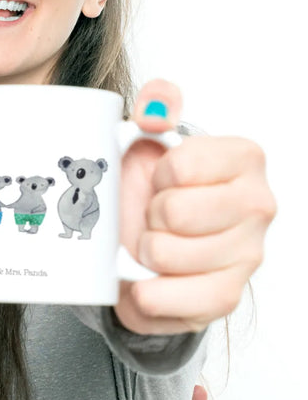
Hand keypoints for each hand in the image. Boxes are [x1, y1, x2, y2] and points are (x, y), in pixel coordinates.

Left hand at [115, 79, 274, 334]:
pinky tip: (149, 279)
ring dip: (144, 251)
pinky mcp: (226, 297)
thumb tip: (158, 101)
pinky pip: (172, 298)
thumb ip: (156, 107)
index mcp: (244, 159)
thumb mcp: (147, 138)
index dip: (157, 175)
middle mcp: (258, 206)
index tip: (162, 179)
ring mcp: (247, 255)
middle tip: (155, 216)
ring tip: (153, 243)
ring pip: (166, 254)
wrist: (143, 243)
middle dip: (149, 215)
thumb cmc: (152, 189)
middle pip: (175, 212)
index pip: (182, 166)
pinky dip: (147, 292)